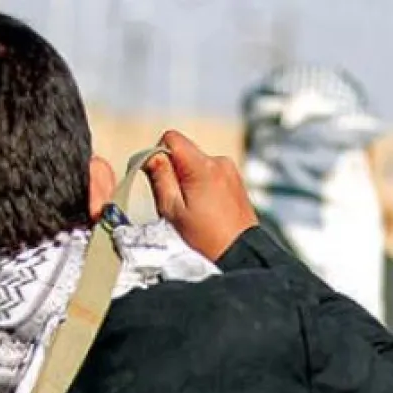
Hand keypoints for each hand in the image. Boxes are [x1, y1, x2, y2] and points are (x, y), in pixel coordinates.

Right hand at [143, 130, 258, 260]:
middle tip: (177, 201)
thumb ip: (160, 178)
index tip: (159, 179)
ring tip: (194, 209)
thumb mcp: (173, 210)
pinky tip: (207, 209)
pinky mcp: (236, 181)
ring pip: (196, 164)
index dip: (159, 155)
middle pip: (184, 152)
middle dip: (174, 172)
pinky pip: (211, 174)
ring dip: (189, 180)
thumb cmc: (207, 238)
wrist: (241, 253)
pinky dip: (203, 186)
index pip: (171, 138)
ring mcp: (231, 171)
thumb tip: (151, 156)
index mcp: (203, 166)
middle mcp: (220, 162)